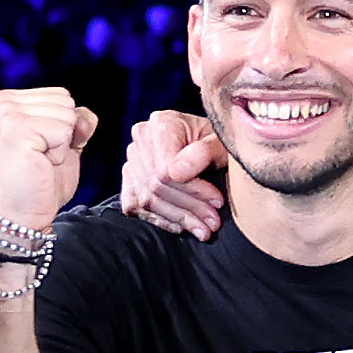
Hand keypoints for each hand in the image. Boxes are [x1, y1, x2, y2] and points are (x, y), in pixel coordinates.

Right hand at [0, 86, 99, 234]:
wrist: (20, 214)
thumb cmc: (39, 178)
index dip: (62, 125)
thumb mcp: (63, 141)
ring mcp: (4, 114)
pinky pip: (64, 131)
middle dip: (64, 133)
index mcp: (2, 99)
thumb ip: (76, 120)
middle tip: (41, 157)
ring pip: (67, 114)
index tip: (40, 146)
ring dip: (62, 143)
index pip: (60, 95)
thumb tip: (84, 115)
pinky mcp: (15, 129)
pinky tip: (41, 164)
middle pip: (65, 101)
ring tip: (39, 160)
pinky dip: (61, 152)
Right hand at [118, 106, 232, 238]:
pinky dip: (159, 220)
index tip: (217, 202)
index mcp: (162, 123)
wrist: (209, 143)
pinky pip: (135, 206)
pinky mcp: (129, 178)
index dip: (193, 190)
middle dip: (189, 209)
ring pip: (146, 199)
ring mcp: (132, 158)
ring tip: (203, 229)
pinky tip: (180, 226)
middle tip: (213, 223)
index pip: (167, 169)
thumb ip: (206, 152)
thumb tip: (178, 172)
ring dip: (178, 219)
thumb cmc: (218, 143)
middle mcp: (141, 138)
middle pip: (156, 186)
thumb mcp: (223, 143)